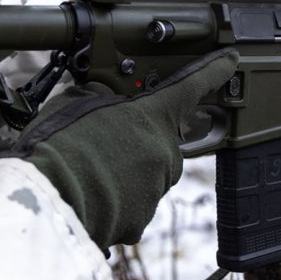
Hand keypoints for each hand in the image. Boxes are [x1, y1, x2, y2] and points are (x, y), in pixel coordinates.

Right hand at [14, 49, 239, 249]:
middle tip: (100, 141)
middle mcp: (163, 150)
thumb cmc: (59, 144)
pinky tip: (89, 194)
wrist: (50, 199)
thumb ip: (101, 94)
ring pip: (145, 173)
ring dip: (123, 170)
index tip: (231, 60)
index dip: (213, 70)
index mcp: (151, 115)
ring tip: (86, 170)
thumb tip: (104, 97)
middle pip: (158, 139)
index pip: (191, 85)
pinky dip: (115, 199)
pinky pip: (132, 203)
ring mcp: (156, 187)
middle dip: (135, 138)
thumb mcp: (75, 99)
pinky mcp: (141, 219)